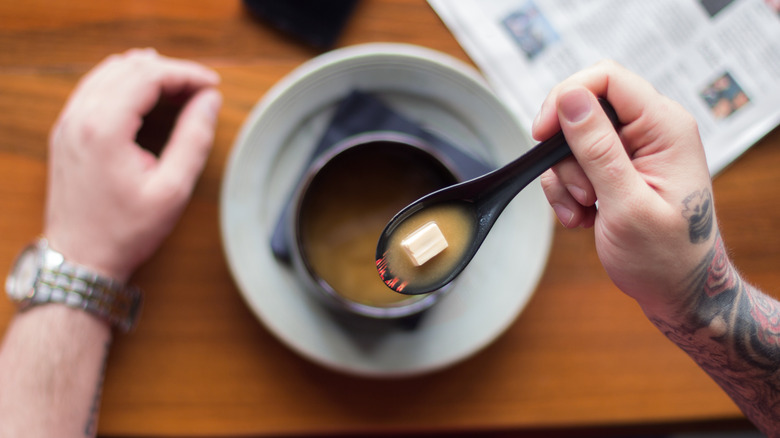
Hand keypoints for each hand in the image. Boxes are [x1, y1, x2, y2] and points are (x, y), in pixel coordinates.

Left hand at [44, 48, 221, 281]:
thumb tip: (209, 100)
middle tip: (201, 88)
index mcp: (104, 128)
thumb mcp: (173, 189)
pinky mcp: (66, 132)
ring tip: (179, 89)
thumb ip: (194, 138)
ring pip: (109, 72)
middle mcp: (79, 117)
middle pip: (128, 67)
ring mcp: (67, 123)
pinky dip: (124, 83)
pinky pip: (94, 88)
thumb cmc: (126, 231)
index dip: (185, 73)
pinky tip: (146, 96)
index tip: (213, 84)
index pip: (147, 75)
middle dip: (170, 70)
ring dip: (146, 73)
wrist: (81, 258)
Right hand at [534, 60, 714, 315]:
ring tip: (586, 213)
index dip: (567, 97)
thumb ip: (597, 149)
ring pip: (571, 142)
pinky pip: (572, 165)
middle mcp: (650, 130)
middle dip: (565, 154)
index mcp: (665, 127)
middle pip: (582, 109)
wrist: (676, 292)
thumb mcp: (627, 204)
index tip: (542, 134)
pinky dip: (567, 193)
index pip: (607, 78)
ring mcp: (632, 150)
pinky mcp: (615, 168)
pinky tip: (584, 218)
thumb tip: (569, 97)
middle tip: (581, 192)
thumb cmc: (665, 257)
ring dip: (565, 181)